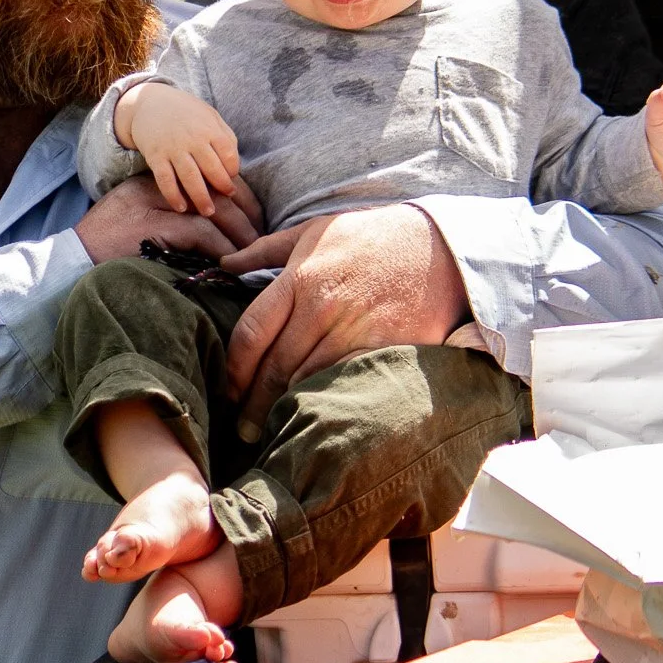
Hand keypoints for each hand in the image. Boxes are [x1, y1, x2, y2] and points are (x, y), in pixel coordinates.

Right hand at [75, 171, 260, 265]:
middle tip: (262, 236)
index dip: (235, 197)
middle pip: (215, 190)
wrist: (72, 261)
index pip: (204, 180)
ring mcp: (156, 202)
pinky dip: (221, 248)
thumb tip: (208, 231)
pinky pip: (201, 232)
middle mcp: (158, 185)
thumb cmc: (104, 250)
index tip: (253, 217)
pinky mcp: (156, 224)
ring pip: (215, 210)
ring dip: (240, 235)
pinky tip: (231, 263)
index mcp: (154, 182)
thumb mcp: (138, 225)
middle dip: (246, 213)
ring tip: (253, 254)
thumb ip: (168, 220)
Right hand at [116, 82, 240, 216]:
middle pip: (212, 169)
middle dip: (222, 187)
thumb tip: (235, 163)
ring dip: (201, 198)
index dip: (232, 171)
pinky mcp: (155, 156)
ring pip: (190, 178)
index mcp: (209, 128)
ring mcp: (173, 148)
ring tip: (208, 212)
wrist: (148, 102)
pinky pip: (165, 180)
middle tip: (227, 200)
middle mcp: (193, 138)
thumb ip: (224, 136)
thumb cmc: (185, 113)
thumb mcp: (209, 115)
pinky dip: (173, 196)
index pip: (229, 155)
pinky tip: (181, 208)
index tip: (231, 179)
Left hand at [219, 205, 467, 441]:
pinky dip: (323, 404)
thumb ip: (264, 250)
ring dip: (283, 410)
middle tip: (240, 428)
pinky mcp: (382, 351)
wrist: (438, 249)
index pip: (252, 333)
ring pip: (306, 382)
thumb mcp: (314, 231)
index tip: (227, 390)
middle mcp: (322, 308)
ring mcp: (354, 332)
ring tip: (269, 431)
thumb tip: (223, 265)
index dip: (234, 369)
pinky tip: (311, 420)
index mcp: (299, 279)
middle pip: (274, 367)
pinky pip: (342, 385)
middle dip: (252, 403)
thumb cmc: (370, 238)